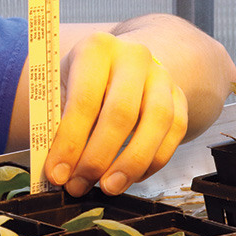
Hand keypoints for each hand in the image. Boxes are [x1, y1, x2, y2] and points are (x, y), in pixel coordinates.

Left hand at [44, 31, 187, 196]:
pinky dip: (154, 160)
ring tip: (108, 187)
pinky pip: (175, 131)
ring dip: (131, 164)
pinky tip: (132, 177)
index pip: (84, 101)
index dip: (70, 142)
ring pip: (157, 123)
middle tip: (80, 185)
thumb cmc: (80, 79)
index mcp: (96, 48)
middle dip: (99, 157)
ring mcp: (161, 75)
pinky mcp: (179, 95)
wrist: (116, 59)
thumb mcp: (58, 88)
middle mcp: (133, 56)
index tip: (57, 173)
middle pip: (121, 114)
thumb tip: (57, 168)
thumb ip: (56, 122)